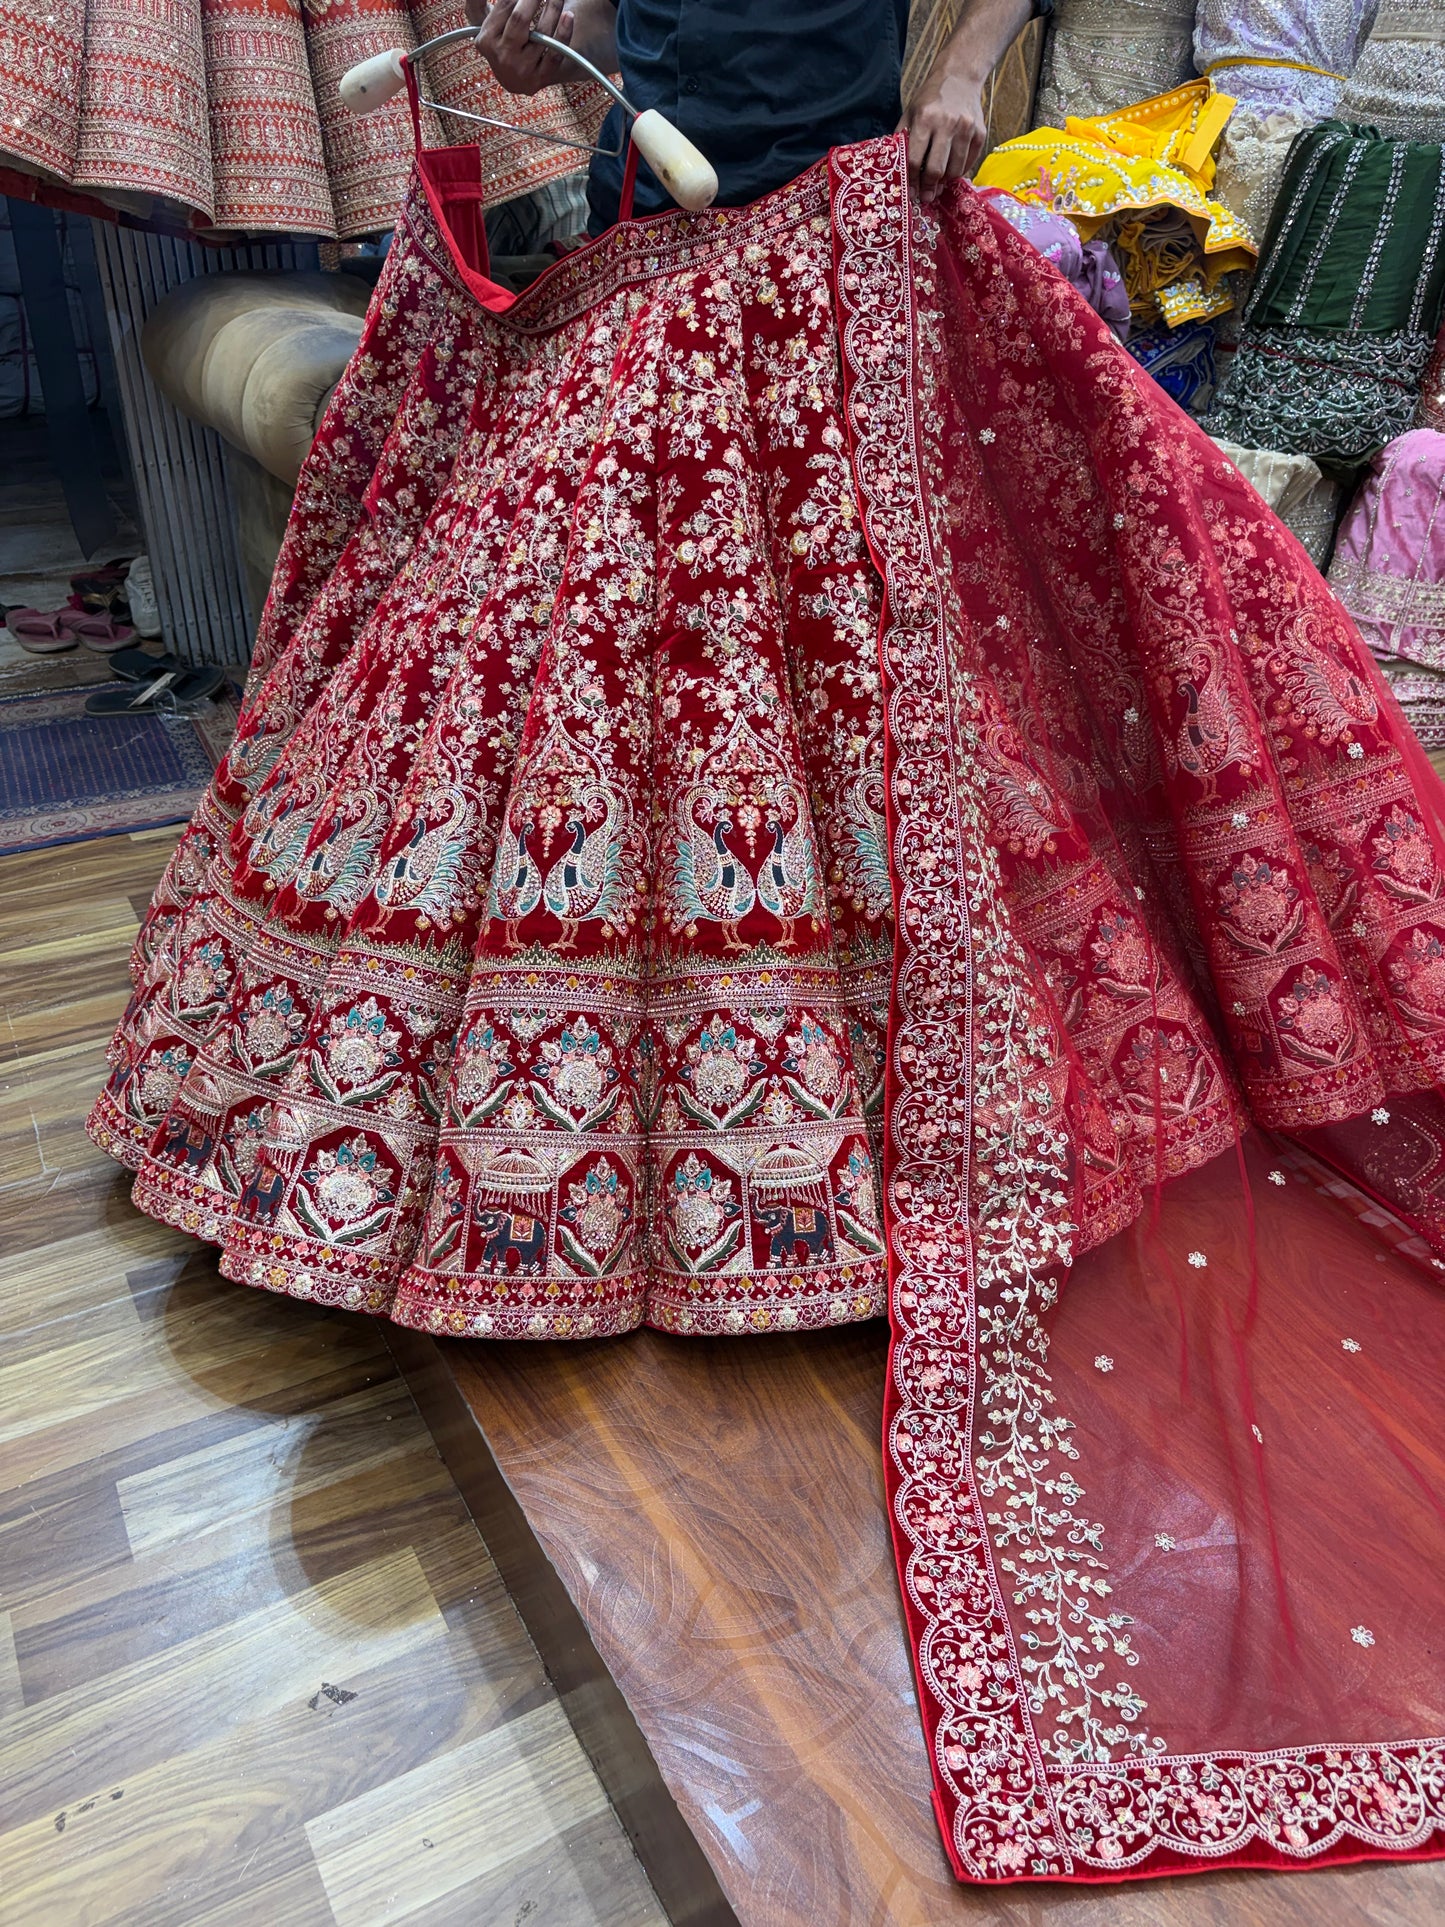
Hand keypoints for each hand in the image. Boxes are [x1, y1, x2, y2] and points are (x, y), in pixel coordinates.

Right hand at [469, 0, 575, 95]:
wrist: (513, 79)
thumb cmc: (500, 40)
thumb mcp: (483, 22)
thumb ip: (477, 3)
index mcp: (486, 40)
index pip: (505, 5)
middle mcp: (503, 56)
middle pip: (520, 19)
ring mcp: (522, 69)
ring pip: (542, 34)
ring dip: (553, 8)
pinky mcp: (541, 78)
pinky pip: (555, 54)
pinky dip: (564, 34)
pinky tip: (568, 16)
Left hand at [902, 54, 988, 202]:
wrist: (960, 77)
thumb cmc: (931, 98)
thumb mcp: (910, 112)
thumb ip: (902, 138)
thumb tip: (896, 169)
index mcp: (925, 118)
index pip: (914, 159)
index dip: (911, 180)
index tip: (910, 192)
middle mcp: (947, 124)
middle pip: (935, 169)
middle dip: (929, 188)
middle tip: (926, 197)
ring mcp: (966, 129)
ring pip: (954, 170)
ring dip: (945, 182)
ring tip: (938, 184)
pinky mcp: (980, 133)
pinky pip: (968, 163)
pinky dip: (959, 171)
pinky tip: (951, 170)